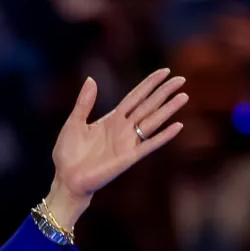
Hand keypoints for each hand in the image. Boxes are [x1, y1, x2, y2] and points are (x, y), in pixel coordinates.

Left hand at [49, 70, 187, 207]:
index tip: (164, 71)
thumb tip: (90, 79)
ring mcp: (128, 143)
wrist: (66, 179)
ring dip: (168, 110)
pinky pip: (150, 145)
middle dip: (164, 92)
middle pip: (148, 106)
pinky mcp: (129, 157)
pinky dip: (163, 136)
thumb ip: (84, 103)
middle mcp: (123, 129)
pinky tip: (177, 126)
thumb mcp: (74, 123)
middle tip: (181, 79)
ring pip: (152, 121)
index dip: (149, 84)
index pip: (135, 97)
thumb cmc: (68, 153)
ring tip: (183, 96)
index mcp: (112, 119)